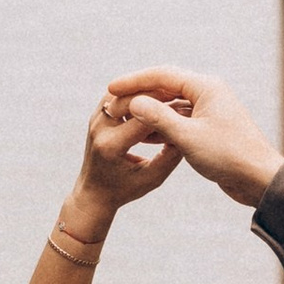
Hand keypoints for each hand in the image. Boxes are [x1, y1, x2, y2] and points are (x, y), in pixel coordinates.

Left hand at [64, 99, 183, 240]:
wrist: (94, 193)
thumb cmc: (124, 189)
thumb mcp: (152, 179)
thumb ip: (171, 157)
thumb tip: (189, 131)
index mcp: (111, 145)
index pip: (144, 119)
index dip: (168, 113)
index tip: (188, 110)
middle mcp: (99, 128)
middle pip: (133, 98)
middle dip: (159, 95)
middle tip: (182, 96)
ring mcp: (96, 118)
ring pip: (125, 91)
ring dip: (147, 91)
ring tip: (170, 95)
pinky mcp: (98, 114)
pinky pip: (120, 95)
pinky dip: (138, 94)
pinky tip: (156, 100)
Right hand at [105, 68, 283, 208]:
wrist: (259, 179)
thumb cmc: (228, 156)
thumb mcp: (187, 138)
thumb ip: (159, 118)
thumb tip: (134, 102)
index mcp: (206, 87)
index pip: (162, 75)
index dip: (134, 81)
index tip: (111, 88)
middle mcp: (208, 94)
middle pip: (166, 87)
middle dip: (139, 95)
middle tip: (113, 102)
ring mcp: (209, 110)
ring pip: (171, 105)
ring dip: (149, 112)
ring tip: (124, 119)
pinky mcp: (208, 128)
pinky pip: (179, 120)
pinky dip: (162, 126)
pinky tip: (144, 136)